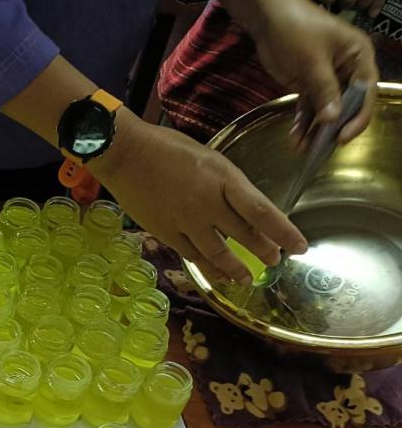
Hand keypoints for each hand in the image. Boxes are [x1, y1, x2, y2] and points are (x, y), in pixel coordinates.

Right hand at [95, 117, 307, 282]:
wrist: (126, 154)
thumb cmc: (168, 149)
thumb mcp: (209, 158)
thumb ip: (228, 185)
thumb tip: (247, 211)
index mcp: (223, 178)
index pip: (262, 210)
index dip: (284, 232)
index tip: (300, 246)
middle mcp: (207, 202)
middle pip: (244, 235)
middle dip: (264, 251)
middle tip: (275, 261)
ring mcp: (186, 221)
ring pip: (219, 254)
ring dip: (237, 269)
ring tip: (246, 279)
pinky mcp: (167, 233)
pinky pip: (194, 257)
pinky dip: (209, 268)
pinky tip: (218, 274)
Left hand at [253, 0, 376, 144]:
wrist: (268, 17)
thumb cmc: (298, 29)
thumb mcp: (313, 60)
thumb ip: (324, 90)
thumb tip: (333, 120)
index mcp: (359, 57)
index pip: (366, 92)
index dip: (357, 117)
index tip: (341, 138)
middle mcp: (348, 70)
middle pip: (347, 105)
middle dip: (334, 128)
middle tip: (321, 149)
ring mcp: (328, 79)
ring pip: (327, 111)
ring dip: (315, 131)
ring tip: (302, 150)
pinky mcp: (309, 85)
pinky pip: (309, 108)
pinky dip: (303, 124)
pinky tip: (294, 140)